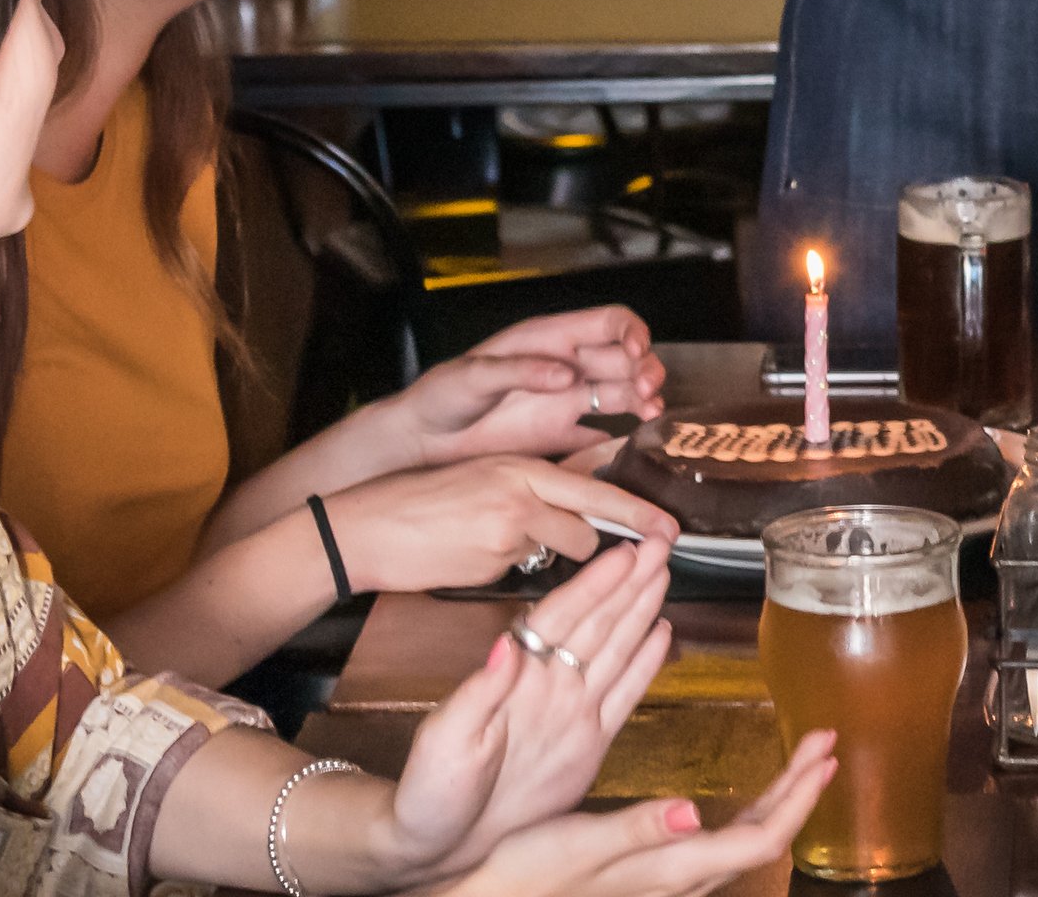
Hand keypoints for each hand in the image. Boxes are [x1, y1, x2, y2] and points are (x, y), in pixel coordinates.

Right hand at [325, 457, 674, 599]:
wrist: (366, 527)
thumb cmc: (421, 504)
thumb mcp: (481, 478)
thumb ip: (528, 489)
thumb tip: (569, 510)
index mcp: (520, 467)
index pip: (594, 489)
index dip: (637, 511)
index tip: (671, 526)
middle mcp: (520, 493)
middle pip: (590, 525)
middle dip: (603, 543)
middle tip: (627, 548)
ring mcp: (505, 531)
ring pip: (560, 552)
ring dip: (551, 556)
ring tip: (508, 545)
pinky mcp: (489, 564)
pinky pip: (522, 571)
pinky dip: (513, 569)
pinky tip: (478, 557)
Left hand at [376, 540, 678, 881]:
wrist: (443, 844)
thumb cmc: (432, 792)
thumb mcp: (447, 740)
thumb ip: (478, 691)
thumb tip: (503, 644)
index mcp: (516, 679)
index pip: (562, 618)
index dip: (594, 584)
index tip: (622, 552)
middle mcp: (549, 687)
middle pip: (596, 622)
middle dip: (629, 581)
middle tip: (659, 544)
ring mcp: (572, 712)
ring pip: (615, 648)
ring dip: (640, 609)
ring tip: (663, 572)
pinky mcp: (589, 743)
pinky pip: (624, 695)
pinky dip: (645, 664)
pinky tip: (661, 634)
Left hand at [397, 308, 666, 460]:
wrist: (422, 443)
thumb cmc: (441, 396)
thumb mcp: (473, 375)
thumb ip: (520, 370)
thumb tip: (566, 374)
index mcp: (548, 339)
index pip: (607, 323)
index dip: (631, 333)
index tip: (637, 354)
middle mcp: (565, 368)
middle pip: (624, 359)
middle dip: (645, 369)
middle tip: (648, 391)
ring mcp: (564, 403)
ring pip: (620, 394)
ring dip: (642, 400)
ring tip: (651, 415)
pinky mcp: (558, 438)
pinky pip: (599, 437)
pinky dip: (620, 440)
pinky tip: (631, 448)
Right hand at [427, 734, 836, 896]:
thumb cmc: (527, 873)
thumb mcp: (578, 844)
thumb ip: (637, 829)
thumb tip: (690, 812)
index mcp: (670, 868)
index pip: (760, 837)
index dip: (799, 797)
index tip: (823, 754)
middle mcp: (678, 879)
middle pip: (762, 838)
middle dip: (799, 790)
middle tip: (823, 744)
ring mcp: (668, 881)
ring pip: (742, 842)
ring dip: (777, 801)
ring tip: (797, 764)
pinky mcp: (652, 875)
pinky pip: (718, 845)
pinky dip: (743, 815)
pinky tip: (738, 801)